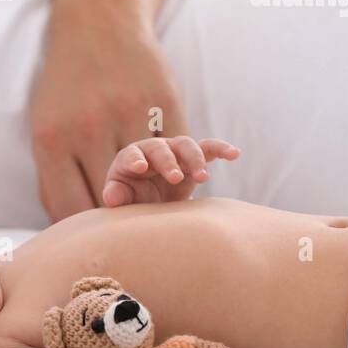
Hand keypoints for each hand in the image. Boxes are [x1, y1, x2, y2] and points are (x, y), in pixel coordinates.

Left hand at [30, 17, 187, 220]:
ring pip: (150, 181)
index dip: (86, 230)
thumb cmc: (66, 85)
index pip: (69, 209)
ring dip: (159, 199)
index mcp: (51, 140)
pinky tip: (183, 180)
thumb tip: (68, 229)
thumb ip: (55, 176)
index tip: (97, 235)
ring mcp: (128, 114)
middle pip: (111, 199)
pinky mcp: (164, 103)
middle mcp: (88, 129)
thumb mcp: (45, 127)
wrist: (99, 20)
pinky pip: (179, 153)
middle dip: (123, 218)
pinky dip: (184, 172)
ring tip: (159, 205)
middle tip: (131, 224)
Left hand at [101, 135, 239, 206]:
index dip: (135, 160)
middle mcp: (152, 151)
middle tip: (175, 178)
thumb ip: (117, 196)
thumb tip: (111, 199)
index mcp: (130, 159)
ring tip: (203, 178)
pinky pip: (209, 148)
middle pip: (160, 148)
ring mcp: (175, 152)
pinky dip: (221, 149)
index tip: (140, 168)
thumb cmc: (132, 199)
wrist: (152, 202)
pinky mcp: (194, 159)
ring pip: (186, 146)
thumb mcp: (123, 200)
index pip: (131, 155)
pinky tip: (235, 154)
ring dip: (194, 159)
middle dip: (168, 162)